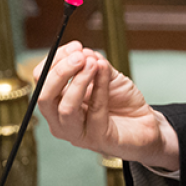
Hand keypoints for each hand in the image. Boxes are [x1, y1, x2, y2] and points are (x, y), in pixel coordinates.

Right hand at [34, 41, 178, 168]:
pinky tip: (105, 72)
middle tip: (79, 56)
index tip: (75, 47)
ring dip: (79, 81)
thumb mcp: (105, 74)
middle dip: (60, 72)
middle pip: (44, 97)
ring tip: (93, 63)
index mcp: (56, 103)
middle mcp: (60, 121)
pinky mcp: (98, 139)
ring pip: (66, 107)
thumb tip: (83, 52)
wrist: (144, 121)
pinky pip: (95, 111)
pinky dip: (100, 87)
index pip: (41, 81)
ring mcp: (77, 134)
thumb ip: (92, 63)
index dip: (55, 61)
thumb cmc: (120, 99)